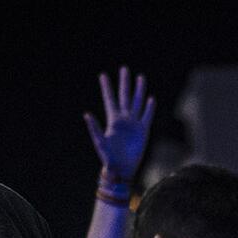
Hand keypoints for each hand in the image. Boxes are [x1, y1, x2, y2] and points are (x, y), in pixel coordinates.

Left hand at [84, 67, 155, 185]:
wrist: (122, 169)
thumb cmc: (109, 158)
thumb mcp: (100, 142)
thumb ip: (94, 128)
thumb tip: (86, 114)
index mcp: (112, 120)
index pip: (110, 99)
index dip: (107, 87)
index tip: (103, 75)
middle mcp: (124, 119)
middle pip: (124, 96)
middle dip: (124, 82)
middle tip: (124, 68)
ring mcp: (134, 124)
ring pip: (137, 102)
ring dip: (138, 90)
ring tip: (140, 77)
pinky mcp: (143, 131)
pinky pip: (147, 116)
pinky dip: (149, 107)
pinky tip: (151, 98)